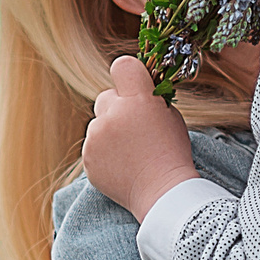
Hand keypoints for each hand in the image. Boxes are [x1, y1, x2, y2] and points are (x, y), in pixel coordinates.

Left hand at [84, 55, 202, 220]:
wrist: (163, 193)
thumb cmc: (172, 154)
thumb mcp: (171, 116)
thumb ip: (150, 99)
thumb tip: (137, 90)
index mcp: (139, 100)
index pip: (123, 66)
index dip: (128, 75)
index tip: (133, 86)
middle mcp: (113, 115)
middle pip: (106, 97)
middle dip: (117, 108)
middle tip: (134, 128)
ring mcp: (97, 137)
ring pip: (98, 123)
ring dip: (110, 132)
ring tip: (130, 152)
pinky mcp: (88, 158)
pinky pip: (92, 146)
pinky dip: (103, 153)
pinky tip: (122, 164)